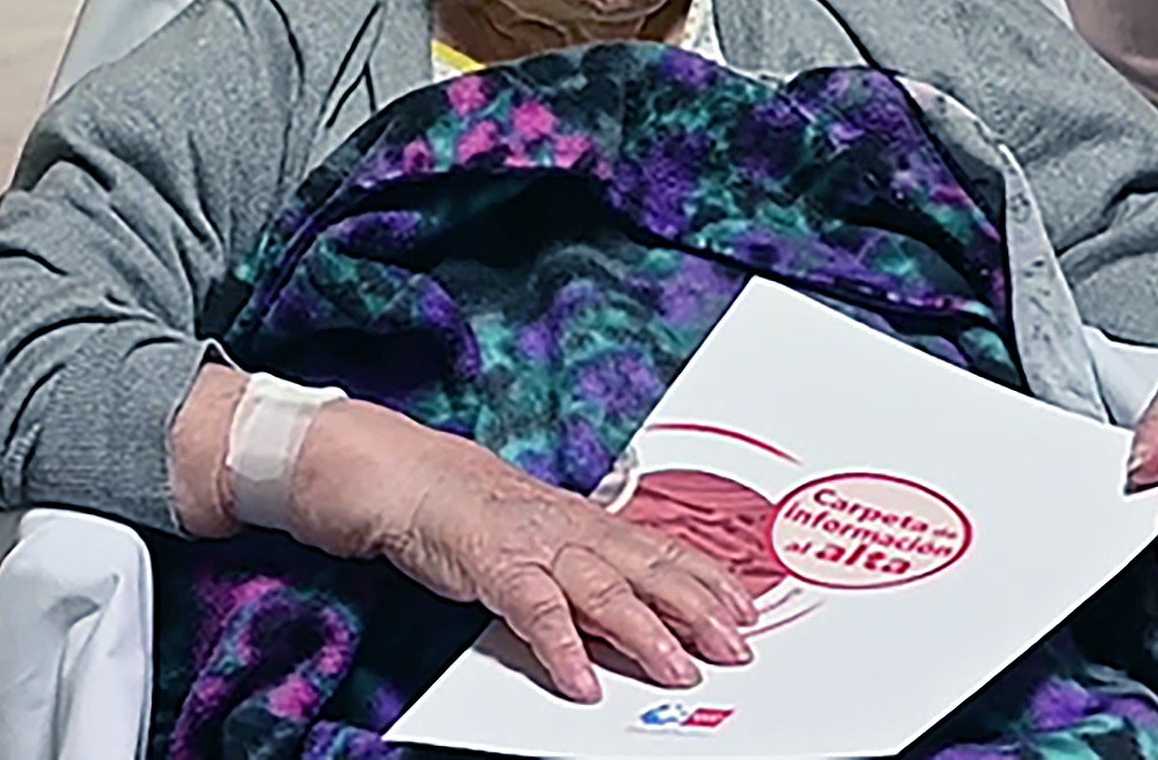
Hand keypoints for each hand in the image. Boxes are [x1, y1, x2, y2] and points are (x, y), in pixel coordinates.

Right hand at [304, 403, 755, 703]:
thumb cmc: (476, 508)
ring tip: (679, 670)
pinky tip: (584, 681)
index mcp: (590, 521)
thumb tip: (636, 607)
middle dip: (698, 609)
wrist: (407, 475)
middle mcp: (574, 529)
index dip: (709, 578)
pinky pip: (534, 612)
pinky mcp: (493, 565)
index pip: (664, 548)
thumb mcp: (544, 531)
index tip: (750, 607)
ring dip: (646, 633)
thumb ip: (586, 566)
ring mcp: (536, 545)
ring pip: (603, 591)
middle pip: (649, 570)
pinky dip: (562, 648)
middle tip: (738, 646)